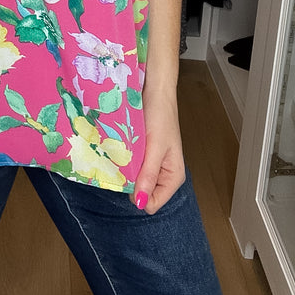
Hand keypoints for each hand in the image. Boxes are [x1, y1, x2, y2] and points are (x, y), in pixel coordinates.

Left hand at [133, 90, 185, 213]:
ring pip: (134, 180)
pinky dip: (124, 161)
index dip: (137, 193)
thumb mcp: (155, 147)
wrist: (155, 90)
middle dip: (131, 182)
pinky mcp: (142, 155)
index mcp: (173, 177)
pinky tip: (122, 149)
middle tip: (125, 161)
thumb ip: (149, 175)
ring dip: (126, 170)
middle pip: (142, 194)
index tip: (129, 173)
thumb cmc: (160, 117)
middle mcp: (163, 175)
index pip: (151, 203)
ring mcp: (152, 165)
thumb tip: (140, 204)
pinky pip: (131, 167)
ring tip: (123, 153)